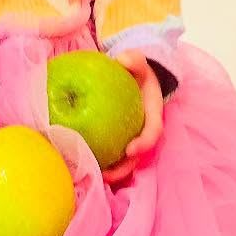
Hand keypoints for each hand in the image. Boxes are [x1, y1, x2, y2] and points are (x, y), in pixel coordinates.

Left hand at [100, 51, 164, 185]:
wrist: (135, 76)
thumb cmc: (137, 72)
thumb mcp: (139, 63)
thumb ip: (134, 60)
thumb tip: (122, 59)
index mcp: (153, 115)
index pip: (153, 132)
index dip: (144, 143)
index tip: (131, 149)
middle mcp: (144, 131)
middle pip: (139, 156)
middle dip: (125, 167)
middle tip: (108, 175)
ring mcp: (132, 137)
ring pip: (125, 160)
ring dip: (112, 171)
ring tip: (94, 177)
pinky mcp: (119, 140)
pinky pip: (111, 153)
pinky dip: (100, 160)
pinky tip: (82, 164)